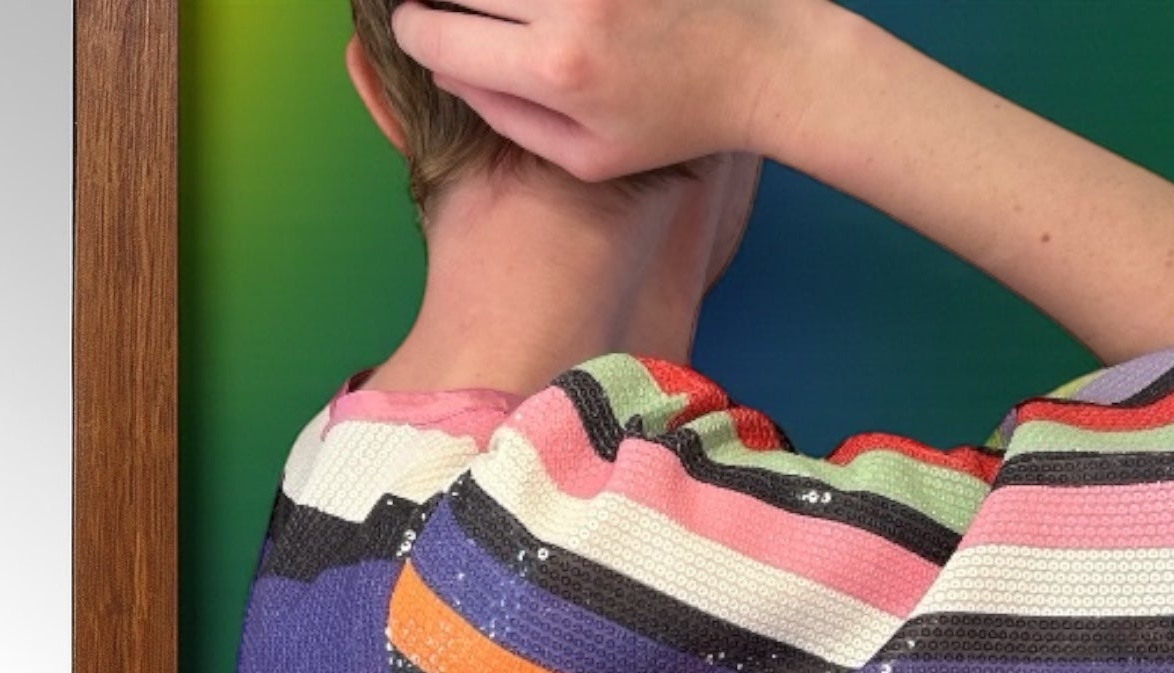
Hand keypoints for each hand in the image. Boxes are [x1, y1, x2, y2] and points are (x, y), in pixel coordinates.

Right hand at [390, 0, 831, 180]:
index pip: (437, 36)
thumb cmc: (675, 122)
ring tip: (492, 12)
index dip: (410, 30)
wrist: (762, 59)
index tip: (413, 26)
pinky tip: (535, 8)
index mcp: (555, 72)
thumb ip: (508, 117)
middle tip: (442, 8)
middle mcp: (570, 6)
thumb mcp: (588, 157)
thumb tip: (445, 67)